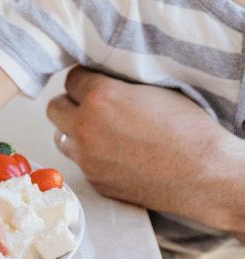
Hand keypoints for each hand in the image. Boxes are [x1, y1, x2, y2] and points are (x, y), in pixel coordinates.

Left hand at [46, 66, 244, 237]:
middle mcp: (86, 128)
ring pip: (61, 136)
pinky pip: (79, 162)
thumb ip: (118, 84)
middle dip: (70, 103)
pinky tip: (113, 153)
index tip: (92, 81)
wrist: (205, 176)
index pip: (70, 78)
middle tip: (88, 104)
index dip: (84, 79)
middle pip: (54, 107)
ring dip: (74, 130)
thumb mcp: (154, 91)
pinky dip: (89, 155)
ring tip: (97, 129)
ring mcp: (87, 158)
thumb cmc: (190, 132)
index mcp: (100, 98)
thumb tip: (102, 80)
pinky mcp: (94, 180)